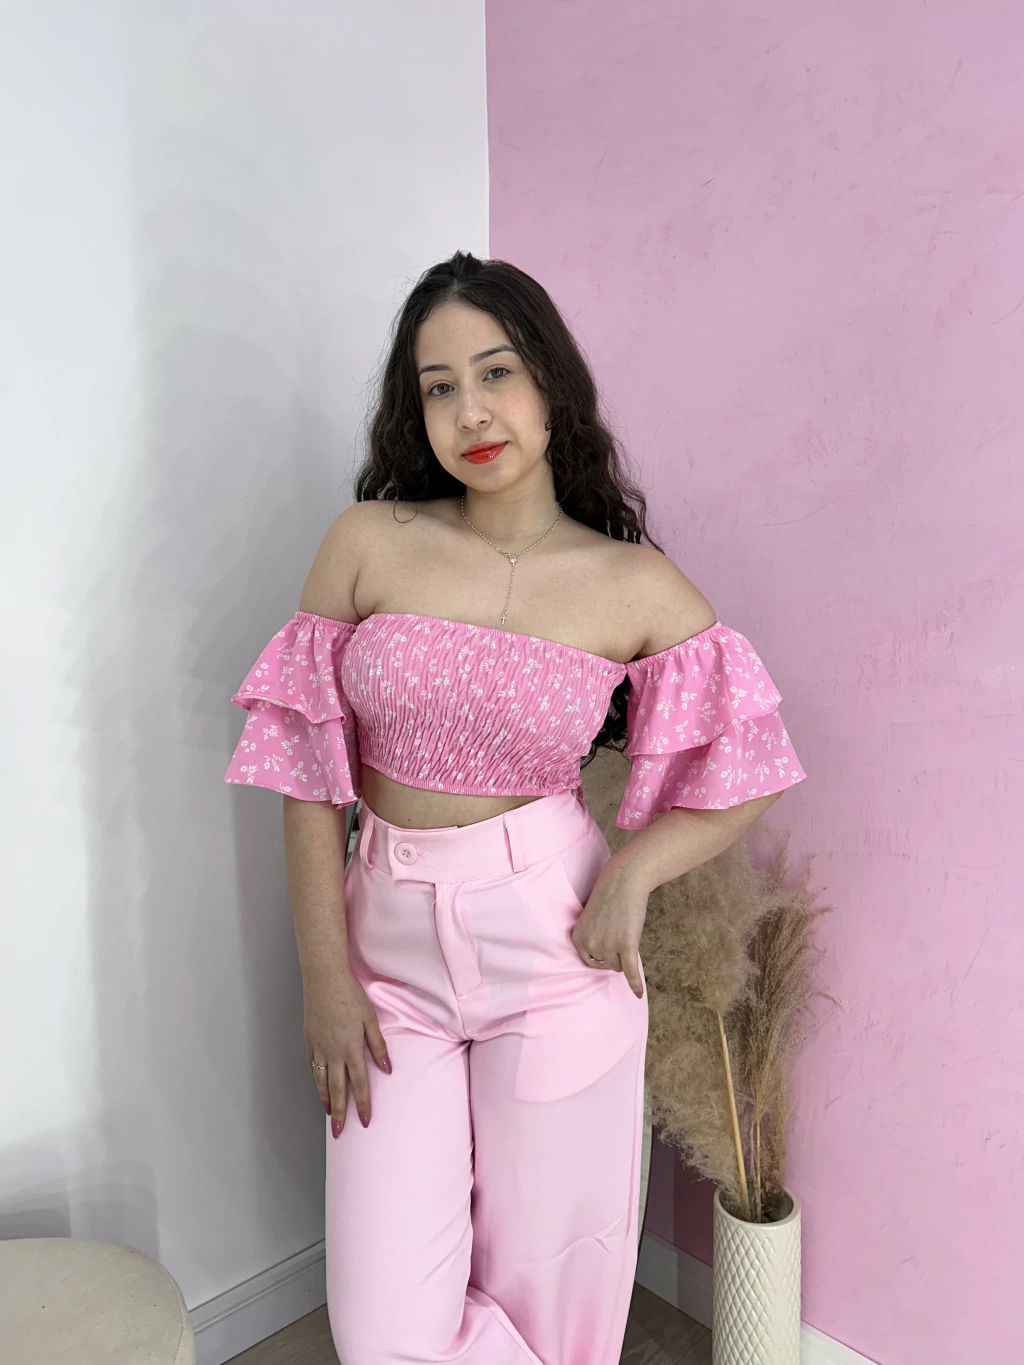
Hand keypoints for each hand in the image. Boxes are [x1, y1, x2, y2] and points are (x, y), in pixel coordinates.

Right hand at [303, 967, 390, 1135]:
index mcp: (351, 1049)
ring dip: (325, 1099)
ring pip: (321, 1081)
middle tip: (339, 1133)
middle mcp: (333, 1053)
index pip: (359, 1084)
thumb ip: (378, 1045)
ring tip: (329, 1114)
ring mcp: (318, 1047)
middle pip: (337, 1090)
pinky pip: (312, 1066)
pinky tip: (318, 1086)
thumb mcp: (370, 1019)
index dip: (363, 1104)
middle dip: (340, 1113)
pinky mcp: (309, 1039)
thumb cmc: (350, 995)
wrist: (324, 978)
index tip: (365, 1122)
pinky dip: (315, 1080)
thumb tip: (387, 1068)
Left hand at [570, 864, 648, 997]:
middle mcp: (590, 944)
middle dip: (615, 953)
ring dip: (625, 954)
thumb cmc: (609, 898)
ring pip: (619, 966)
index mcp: (578, 939)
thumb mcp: (591, 920)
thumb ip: (592, 941)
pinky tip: (638, 994)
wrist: (625, 880)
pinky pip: (630, 970)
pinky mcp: (626, 944)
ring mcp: (608, 945)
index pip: (591, 962)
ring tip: (625, 930)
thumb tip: (600, 961)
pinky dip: (635, 983)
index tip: (609, 940)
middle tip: (618, 928)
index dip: (603, 953)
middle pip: (606, 965)